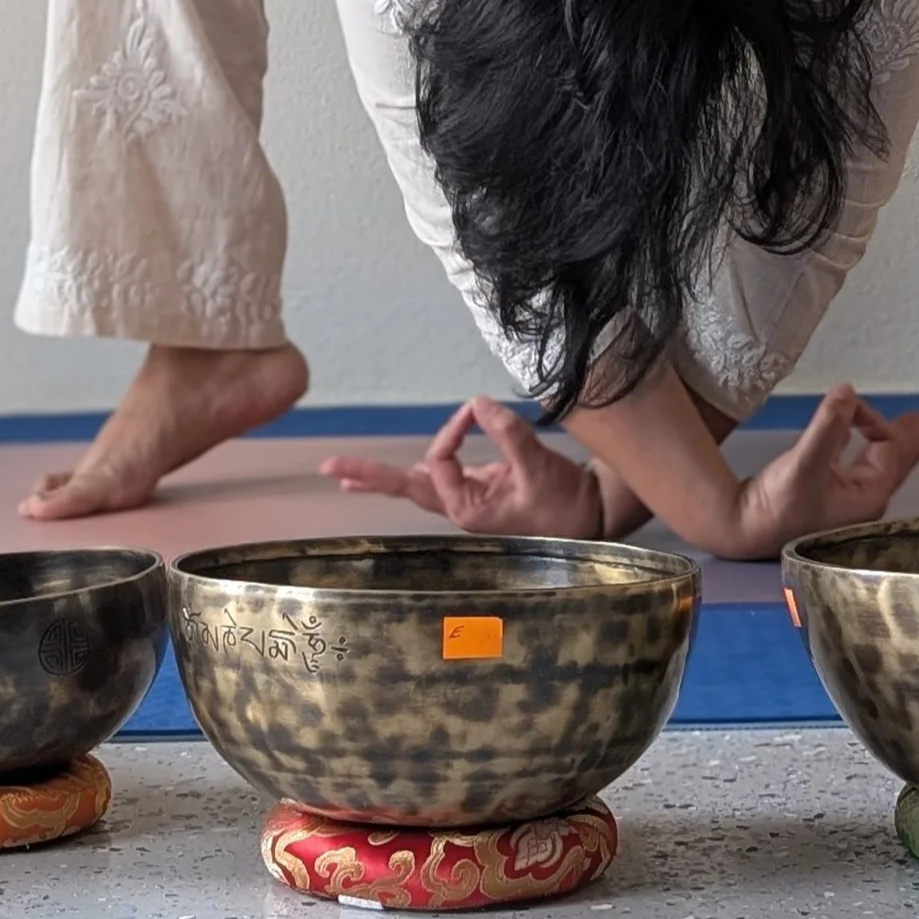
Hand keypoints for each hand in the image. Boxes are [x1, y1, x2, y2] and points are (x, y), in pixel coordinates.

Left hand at [320, 394, 604, 538]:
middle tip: (328, 467)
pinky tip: (402, 471)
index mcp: (469, 509)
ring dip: (383, 478)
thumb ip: (509, 433)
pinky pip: (439, 478)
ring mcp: (469, 499)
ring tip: (344, 475)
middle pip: (406, 488)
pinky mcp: (481, 489)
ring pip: (418, 486)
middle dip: (369, 476)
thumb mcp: (537, 466)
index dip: (450, 431)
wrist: (590, 515)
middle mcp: (461, 507)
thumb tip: (479, 403)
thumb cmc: (564, 500)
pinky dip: (416, 472)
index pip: (440, 460)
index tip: (475, 411)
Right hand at [731, 385, 918, 558]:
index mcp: (870, 493)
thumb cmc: (776, 506)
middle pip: (906, 454)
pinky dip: (868, 439)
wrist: (742, 528)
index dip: (871, 418)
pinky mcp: (831, 489)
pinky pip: (861, 458)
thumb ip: (827, 426)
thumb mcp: (804, 464)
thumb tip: (848, 390)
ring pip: (885, 455)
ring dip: (901, 433)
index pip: (888, 444)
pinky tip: (863, 433)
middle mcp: (867, 495)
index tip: (845, 405)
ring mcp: (851, 494)